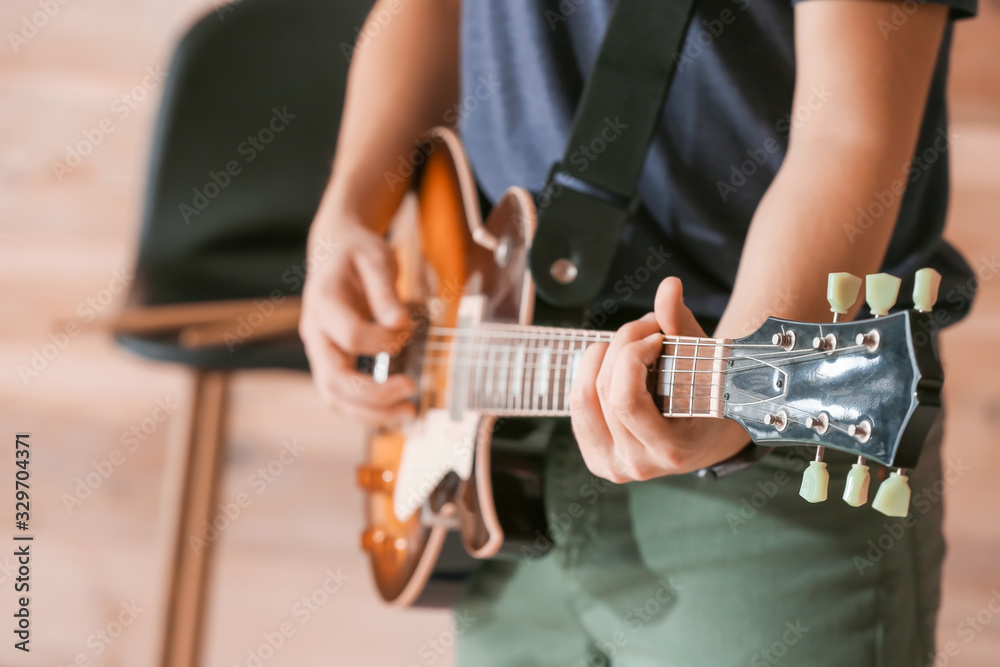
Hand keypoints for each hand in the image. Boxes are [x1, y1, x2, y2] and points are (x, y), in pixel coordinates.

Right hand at [299, 212, 415, 422]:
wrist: (335, 250)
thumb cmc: (357, 253)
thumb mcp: (376, 258)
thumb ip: (386, 291)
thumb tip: (399, 323)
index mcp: (323, 301)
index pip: (350, 335)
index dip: (384, 339)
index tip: (407, 328)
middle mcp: (314, 331)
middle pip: (334, 380)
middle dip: (374, 394)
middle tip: (411, 390)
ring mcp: (319, 350)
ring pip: (334, 397)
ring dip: (370, 413)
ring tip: (407, 414)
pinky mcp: (329, 361)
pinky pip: (341, 395)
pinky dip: (366, 408)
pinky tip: (394, 409)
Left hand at [568, 277, 749, 481]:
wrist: (705, 438)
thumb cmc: (708, 396)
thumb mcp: (703, 362)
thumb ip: (681, 324)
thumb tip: (669, 285)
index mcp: (672, 451)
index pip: (626, 401)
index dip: (632, 356)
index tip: (657, 337)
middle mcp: (638, 465)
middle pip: (603, 392)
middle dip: (620, 346)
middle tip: (645, 329)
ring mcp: (612, 466)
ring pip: (581, 398)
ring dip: (599, 357)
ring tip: (627, 345)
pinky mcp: (596, 459)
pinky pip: (577, 406)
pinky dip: (590, 375)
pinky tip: (614, 366)